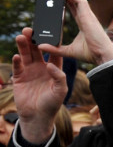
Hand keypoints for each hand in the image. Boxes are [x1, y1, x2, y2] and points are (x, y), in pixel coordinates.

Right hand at [10, 28, 67, 142]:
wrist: (37, 117)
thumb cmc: (52, 104)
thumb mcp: (60, 91)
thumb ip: (58, 77)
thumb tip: (50, 64)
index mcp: (54, 69)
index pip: (53, 52)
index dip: (53, 41)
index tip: (51, 30)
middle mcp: (41, 68)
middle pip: (37, 50)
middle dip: (34, 40)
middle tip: (31, 29)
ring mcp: (29, 72)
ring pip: (26, 55)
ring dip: (23, 46)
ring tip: (22, 36)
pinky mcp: (19, 78)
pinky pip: (17, 67)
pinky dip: (17, 61)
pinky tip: (17, 56)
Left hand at [38, 0, 112, 65]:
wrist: (103, 56)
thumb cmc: (91, 54)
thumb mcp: (68, 51)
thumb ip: (55, 49)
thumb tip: (41, 46)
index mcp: (83, 23)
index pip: (73, 7)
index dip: (65, 0)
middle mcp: (86, 16)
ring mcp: (88, 15)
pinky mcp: (89, 16)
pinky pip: (80, 1)